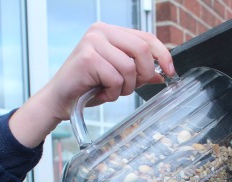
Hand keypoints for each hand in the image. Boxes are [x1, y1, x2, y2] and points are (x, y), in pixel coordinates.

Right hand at [9, 23, 173, 147]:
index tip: (170, 72)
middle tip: (131, 87)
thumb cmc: (88, 87)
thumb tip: (160, 73)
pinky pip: (116, 78)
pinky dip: (112, 93)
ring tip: (110, 90)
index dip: (163, 55)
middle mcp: (102, 31)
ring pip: (130, 67)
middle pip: (142, 50)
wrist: (61, 100)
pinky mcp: (88, 57)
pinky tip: (100, 93)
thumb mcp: (119, 78)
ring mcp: (93, 42)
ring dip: (125, 87)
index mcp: (111, 32)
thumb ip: (138, 72)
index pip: (147, 38)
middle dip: (143, 74)